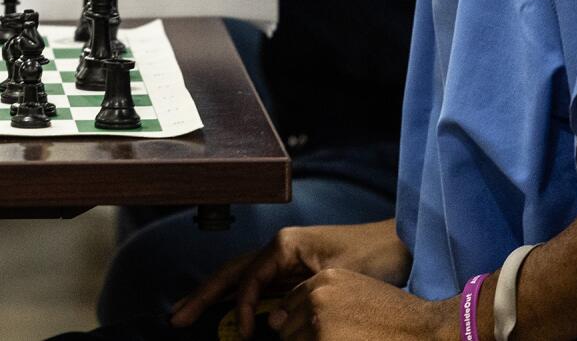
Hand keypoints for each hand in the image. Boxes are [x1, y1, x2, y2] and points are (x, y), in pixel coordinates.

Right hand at [172, 222, 411, 331]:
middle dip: (203, 295)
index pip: (249, 279)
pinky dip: (241, 300)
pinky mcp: (295, 272)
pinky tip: (229, 313)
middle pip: (232, 273)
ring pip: (241, 279)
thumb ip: (301, 298)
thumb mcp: (336, 277)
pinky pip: (260, 287)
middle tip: (175, 317)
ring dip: (216, 297)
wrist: (401, 246)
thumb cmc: (373, 257)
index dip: (241, 308)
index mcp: (285, 245)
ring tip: (188, 312)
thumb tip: (272, 323)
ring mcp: (286, 259)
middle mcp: (280, 249)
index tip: (245, 335)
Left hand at [264, 270, 452, 339]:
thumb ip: (320, 300)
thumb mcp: (354, 290)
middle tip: (332, 339)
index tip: (313, 334)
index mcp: (322, 280)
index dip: (296, 325)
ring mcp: (319, 322)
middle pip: (284, 328)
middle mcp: (316, 297)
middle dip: (300, 339)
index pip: (287, 306)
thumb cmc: (395, 315)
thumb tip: (277, 320)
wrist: (425, 329)